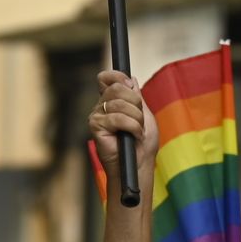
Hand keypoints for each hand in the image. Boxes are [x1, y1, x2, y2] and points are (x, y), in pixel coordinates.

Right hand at [88, 71, 157, 188]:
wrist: (140, 164)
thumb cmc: (142, 143)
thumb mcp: (144, 114)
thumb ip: (136, 96)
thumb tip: (130, 79)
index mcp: (111, 101)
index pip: (106, 78)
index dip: (118, 77)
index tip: (131, 86)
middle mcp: (101, 106)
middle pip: (117, 88)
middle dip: (136, 103)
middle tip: (140, 120)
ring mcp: (97, 116)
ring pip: (119, 103)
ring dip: (136, 119)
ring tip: (138, 132)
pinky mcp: (96, 127)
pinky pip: (117, 118)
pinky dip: (132, 127)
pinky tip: (134, 136)